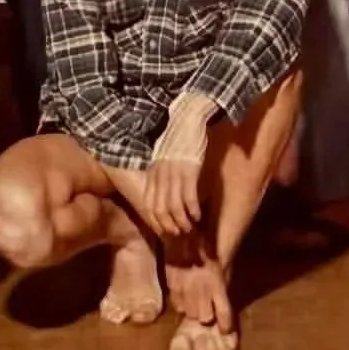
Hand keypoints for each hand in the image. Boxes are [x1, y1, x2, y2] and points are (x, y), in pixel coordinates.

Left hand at [145, 93, 213, 236]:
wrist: (188, 115)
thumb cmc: (179, 135)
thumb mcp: (164, 155)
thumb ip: (162, 170)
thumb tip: (165, 187)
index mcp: (154, 171)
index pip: (151, 204)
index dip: (158, 221)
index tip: (168, 230)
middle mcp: (161, 174)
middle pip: (160, 209)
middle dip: (170, 225)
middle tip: (180, 234)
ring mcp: (174, 172)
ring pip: (174, 206)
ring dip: (182, 221)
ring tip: (190, 228)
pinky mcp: (189, 169)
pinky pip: (188, 196)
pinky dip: (192, 210)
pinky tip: (197, 216)